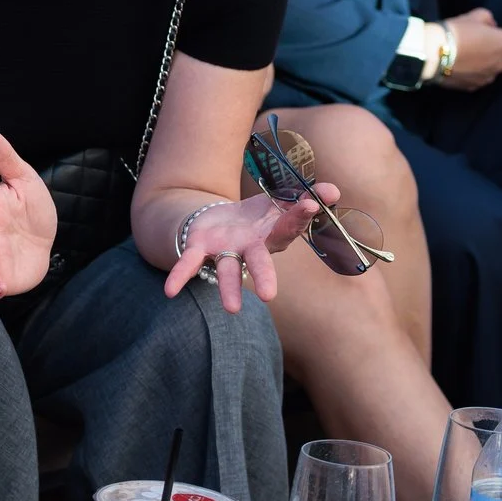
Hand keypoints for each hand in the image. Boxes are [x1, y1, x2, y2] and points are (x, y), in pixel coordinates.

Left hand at [162, 192, 327, 312]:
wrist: (220, 219)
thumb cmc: (257, 218)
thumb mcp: (278, 201)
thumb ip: (301, 195)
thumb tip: (332, 190)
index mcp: (271, 233)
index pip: (287, 225)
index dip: (299, 215)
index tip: (311, 204)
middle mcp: (250, 248)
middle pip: (258, 262)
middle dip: (263, 277)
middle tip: (268, 296)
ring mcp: (227, 251)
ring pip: (229, 270)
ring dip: (229, 288)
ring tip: (232, 310)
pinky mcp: (201, 248)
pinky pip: (190, 264)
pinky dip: (179, 276)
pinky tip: (169, 292)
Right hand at [439, 8, 501, 88]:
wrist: (431, 54)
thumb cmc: (455, 31)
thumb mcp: (475, 15)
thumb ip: (489, 20)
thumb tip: (491, 28)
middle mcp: (501, 64)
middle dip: (493, 49)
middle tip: (474, 42)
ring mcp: (487, 78)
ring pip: (490, 68)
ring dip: (482, 63)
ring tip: (464, 56)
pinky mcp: (472, 88)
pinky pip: (477, 78)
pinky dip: (471, 73)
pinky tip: (458, 66)